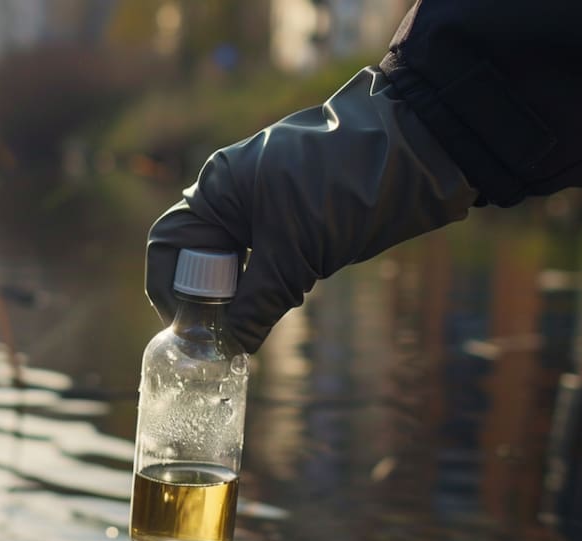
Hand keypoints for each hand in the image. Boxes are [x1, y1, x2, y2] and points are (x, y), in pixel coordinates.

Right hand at [146, 67, 477, 352]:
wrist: (412, 151)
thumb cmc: (341, 186)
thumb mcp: (294, 251)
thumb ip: (259, 303)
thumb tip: (232, 347)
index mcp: (217, 189)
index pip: (169, 243)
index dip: (169, 288)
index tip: (185, 328)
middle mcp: (232, 196)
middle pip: (197, 257)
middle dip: (203, 299)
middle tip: (218, 337)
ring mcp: (263, 207)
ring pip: (232, 264)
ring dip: (236, 298)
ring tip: (246, 330)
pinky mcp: (294, 222)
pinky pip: (262, 262)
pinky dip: (262, 289)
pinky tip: (273, 309)